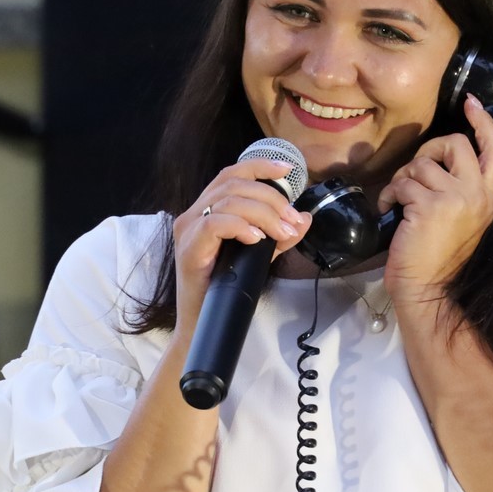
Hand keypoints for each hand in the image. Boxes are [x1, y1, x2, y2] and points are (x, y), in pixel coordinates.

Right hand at [171, 159, 310, 335]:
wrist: (203, 325)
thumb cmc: (225, 290)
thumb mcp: (258, 257)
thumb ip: (280, 237)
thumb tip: (305, 218)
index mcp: (207, 211)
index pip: (231, 175)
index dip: (260, 166)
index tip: (288, 171)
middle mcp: (193, 215)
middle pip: (234, 185)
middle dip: (271, 199)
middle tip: (292, 222)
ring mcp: (188, 230)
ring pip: (227, 201)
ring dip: (263, 214)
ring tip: (282, 233)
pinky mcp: (188, 249)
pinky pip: (214, 224)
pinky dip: (240, 227)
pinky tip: (256, 239)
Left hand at [376, 94, 492, 308]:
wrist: (430, 293)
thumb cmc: (437, 262)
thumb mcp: (460, 222)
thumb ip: (458, 192)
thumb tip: (435, 163)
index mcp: (488, 199)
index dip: (483, 123)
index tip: (471, 103)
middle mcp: (478, 195)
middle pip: (456, 144)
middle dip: (428, 150)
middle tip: (414, 172)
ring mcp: (457, 198)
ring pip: (422, 164)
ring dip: (402, 179)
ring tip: (397, 202)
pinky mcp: (431, 206)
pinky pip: (403, 183)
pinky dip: (389, 194)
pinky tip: (387, 210)